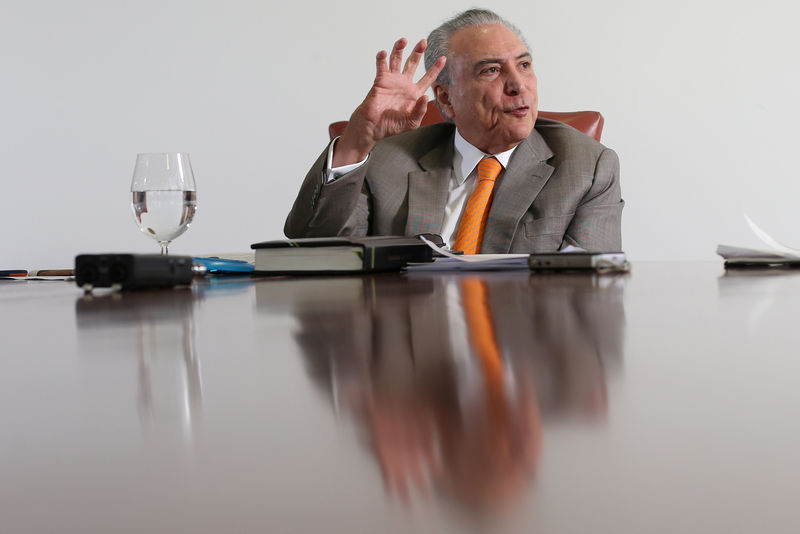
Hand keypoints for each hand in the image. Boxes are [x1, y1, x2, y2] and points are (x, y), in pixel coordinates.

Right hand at [332, 38, 445, 166]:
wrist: (374, 127)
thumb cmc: (392, 126)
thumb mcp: (411, 122)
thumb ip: (420, 110)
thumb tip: (426, 97)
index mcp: (414, 93)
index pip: (427, 78)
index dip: (435, 68)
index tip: (443, 58)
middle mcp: (404, 84)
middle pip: (413, 63)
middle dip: (418, 52)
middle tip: (423, 42)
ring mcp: (392, 80)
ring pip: (397, 60)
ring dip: (400, 49)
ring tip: (403, 40)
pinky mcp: (380, 80)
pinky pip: (382, 66)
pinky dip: (382, 58)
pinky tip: (384, 53)